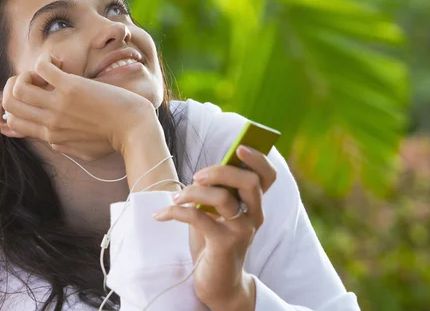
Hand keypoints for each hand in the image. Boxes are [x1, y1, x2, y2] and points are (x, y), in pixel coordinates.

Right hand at [1, 53, 156, 159]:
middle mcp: (50, 122)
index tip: (34, 96)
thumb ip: (64, 146)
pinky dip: (45, 60)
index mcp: (51, 136)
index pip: (13, 122)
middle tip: (36, 81)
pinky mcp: (71, 87)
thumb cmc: (114, 139)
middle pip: (9, 104)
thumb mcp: (83, 151)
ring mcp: (58, 105)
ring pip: (18, 88)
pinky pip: (41, 68)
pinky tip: (59, 63)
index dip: (15, 105)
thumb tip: (52, 140)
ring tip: (48, 74)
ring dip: (28, 75)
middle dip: (15, 87)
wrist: (134, 130)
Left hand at [153, 145, 276, 310]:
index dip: (258, 159)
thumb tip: (203, 172)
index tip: (239, 147)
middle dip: (221, 171)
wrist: (218, 282)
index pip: (267, 176)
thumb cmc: (214, 241)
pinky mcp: (224, 244)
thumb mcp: (218, 213)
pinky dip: (176, 212)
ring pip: (223, 198)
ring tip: (175, 198)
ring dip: (193, 192)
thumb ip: (218, 192)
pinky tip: (162, 216)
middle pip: (249, 181)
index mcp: (254, 204)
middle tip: (197, 176)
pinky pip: (199, 218)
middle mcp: (254, 215)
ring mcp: (242, 230)